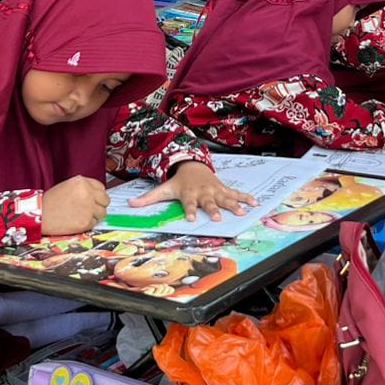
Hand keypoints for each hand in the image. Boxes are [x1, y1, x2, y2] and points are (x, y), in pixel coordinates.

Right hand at [42, 175, 109, 235]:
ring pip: (102, 213)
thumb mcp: (67, 186)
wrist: (39, 215)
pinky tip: (76, 221)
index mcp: (82, 182)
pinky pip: (94, 223)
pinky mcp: (86, 221)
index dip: (98, 195)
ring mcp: (88, 208)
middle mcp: (87, 193)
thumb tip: (97, 195)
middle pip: (105, 201)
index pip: (101, 188)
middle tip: (90, 209)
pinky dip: (87, 224)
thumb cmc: (50, 201)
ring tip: (80, 215)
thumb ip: (83, 188)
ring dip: (94, 216)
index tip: (94, 200)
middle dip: (99, 206)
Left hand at [130, 161, 256, 222]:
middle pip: (208, 202)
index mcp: (188, 194)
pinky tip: (255, 203)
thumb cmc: (178, 182)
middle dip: (213, 209)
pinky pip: (235, 193)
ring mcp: (214, 190)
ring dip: (234, 205)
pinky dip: (245, 197)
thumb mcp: (163, 189)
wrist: (193, 165)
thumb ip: (148, 198)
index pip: (188, 204)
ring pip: (225, 198)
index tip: (189, 219)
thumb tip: (129, 203)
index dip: (188, 211)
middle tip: (218, 217)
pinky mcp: (223, 188)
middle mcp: (202, 192)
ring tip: (242, 212)